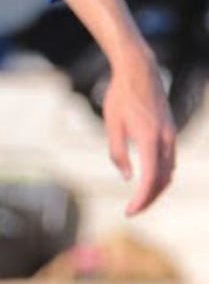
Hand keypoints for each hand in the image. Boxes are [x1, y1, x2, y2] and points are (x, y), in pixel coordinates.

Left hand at [103, 48, 176, 214]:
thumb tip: (127, 177)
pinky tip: (149, 179)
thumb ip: (118, 152)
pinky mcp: (170, 132)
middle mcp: (166, 139)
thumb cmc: (120, 95)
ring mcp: (171, 135)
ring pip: (169, 171)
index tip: (129, 212)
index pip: (150, 179)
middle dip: (149, 199)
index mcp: (150, 138)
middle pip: (163, 180)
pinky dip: (161, 175)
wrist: (139, 71)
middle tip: (132, 211)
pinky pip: (170, 160)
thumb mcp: (111, 124)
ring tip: (139, 200)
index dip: (141, 199)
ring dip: (157, 189)